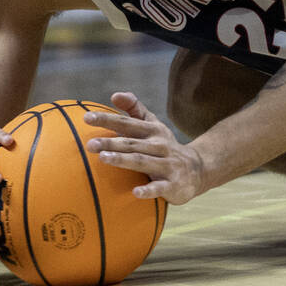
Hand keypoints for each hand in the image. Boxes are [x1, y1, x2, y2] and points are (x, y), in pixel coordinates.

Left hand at [85, 92, 206, 204]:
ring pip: (142, 162)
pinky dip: (148, 190)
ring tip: (103, 159)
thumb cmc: (164, 146)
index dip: (107, 119)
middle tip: (90, 144)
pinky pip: (159, 188)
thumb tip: (115, 94)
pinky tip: (135, 192)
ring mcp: (166, 165)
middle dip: (111, 143)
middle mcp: (159, 146)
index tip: (87, 118)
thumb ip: (135, 109)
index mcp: (152, 131)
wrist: (198, 169)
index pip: (127, 123)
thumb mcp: (153, 125)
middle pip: (131, 143)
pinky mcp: (172, 185)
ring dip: (123, 160)